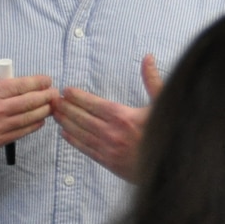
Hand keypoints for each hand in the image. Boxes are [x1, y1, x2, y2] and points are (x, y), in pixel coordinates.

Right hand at [0, 73, 55, 163]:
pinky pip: (21, 133)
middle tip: (55, 93)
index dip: (38, 81)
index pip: (22, 84)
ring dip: (44, 111)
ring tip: (51, 106)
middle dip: (47, 96)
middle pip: (31, 101)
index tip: (47, 80)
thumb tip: (6, 78)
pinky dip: (33, 126)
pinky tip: (39, 121)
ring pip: (30, 118)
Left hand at [52, 54, 164, 181]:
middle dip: (67, 108)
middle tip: (53, 101)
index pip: (94, 104)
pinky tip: (65, 134)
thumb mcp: (162, 104)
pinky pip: (86, 150)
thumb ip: (152, 81)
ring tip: (55, 114)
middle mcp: (113, 132)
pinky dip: (74, 141)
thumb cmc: (167, 132)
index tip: (66, 91)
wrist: (171, 165)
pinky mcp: (109, 163)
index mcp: (124, 116)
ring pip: (81, 134)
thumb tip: (148, 57)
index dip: (78, 97)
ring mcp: (109, 149)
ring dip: (66, 123)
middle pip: (83, 118)